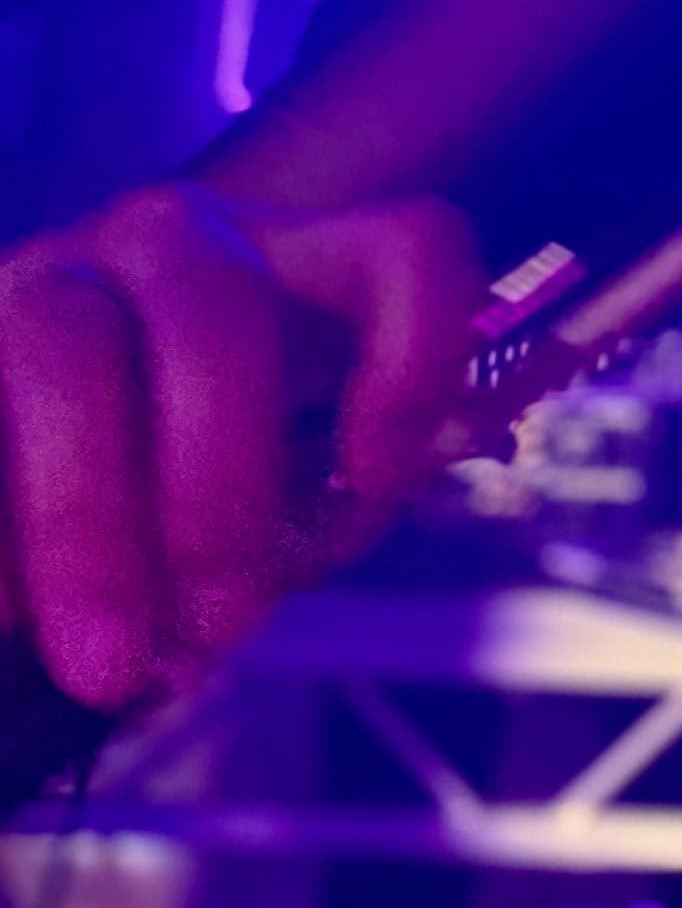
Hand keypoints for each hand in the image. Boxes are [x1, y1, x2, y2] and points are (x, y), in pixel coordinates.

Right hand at [0, 184, 479, 710]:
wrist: (28, 456)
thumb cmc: (182, 484)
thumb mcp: (277, 495)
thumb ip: (319, 507)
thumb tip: (310, 532)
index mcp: (297, 264)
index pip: (408, 247)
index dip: (415, 357)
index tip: (372, 480)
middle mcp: (176, 242)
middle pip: (217, 317)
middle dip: (218, 490)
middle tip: (215, 630)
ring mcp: (50, 272)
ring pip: (68, 355)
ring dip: (87, 521)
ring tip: (104, 665)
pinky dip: (1, 538)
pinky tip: (7, 619)